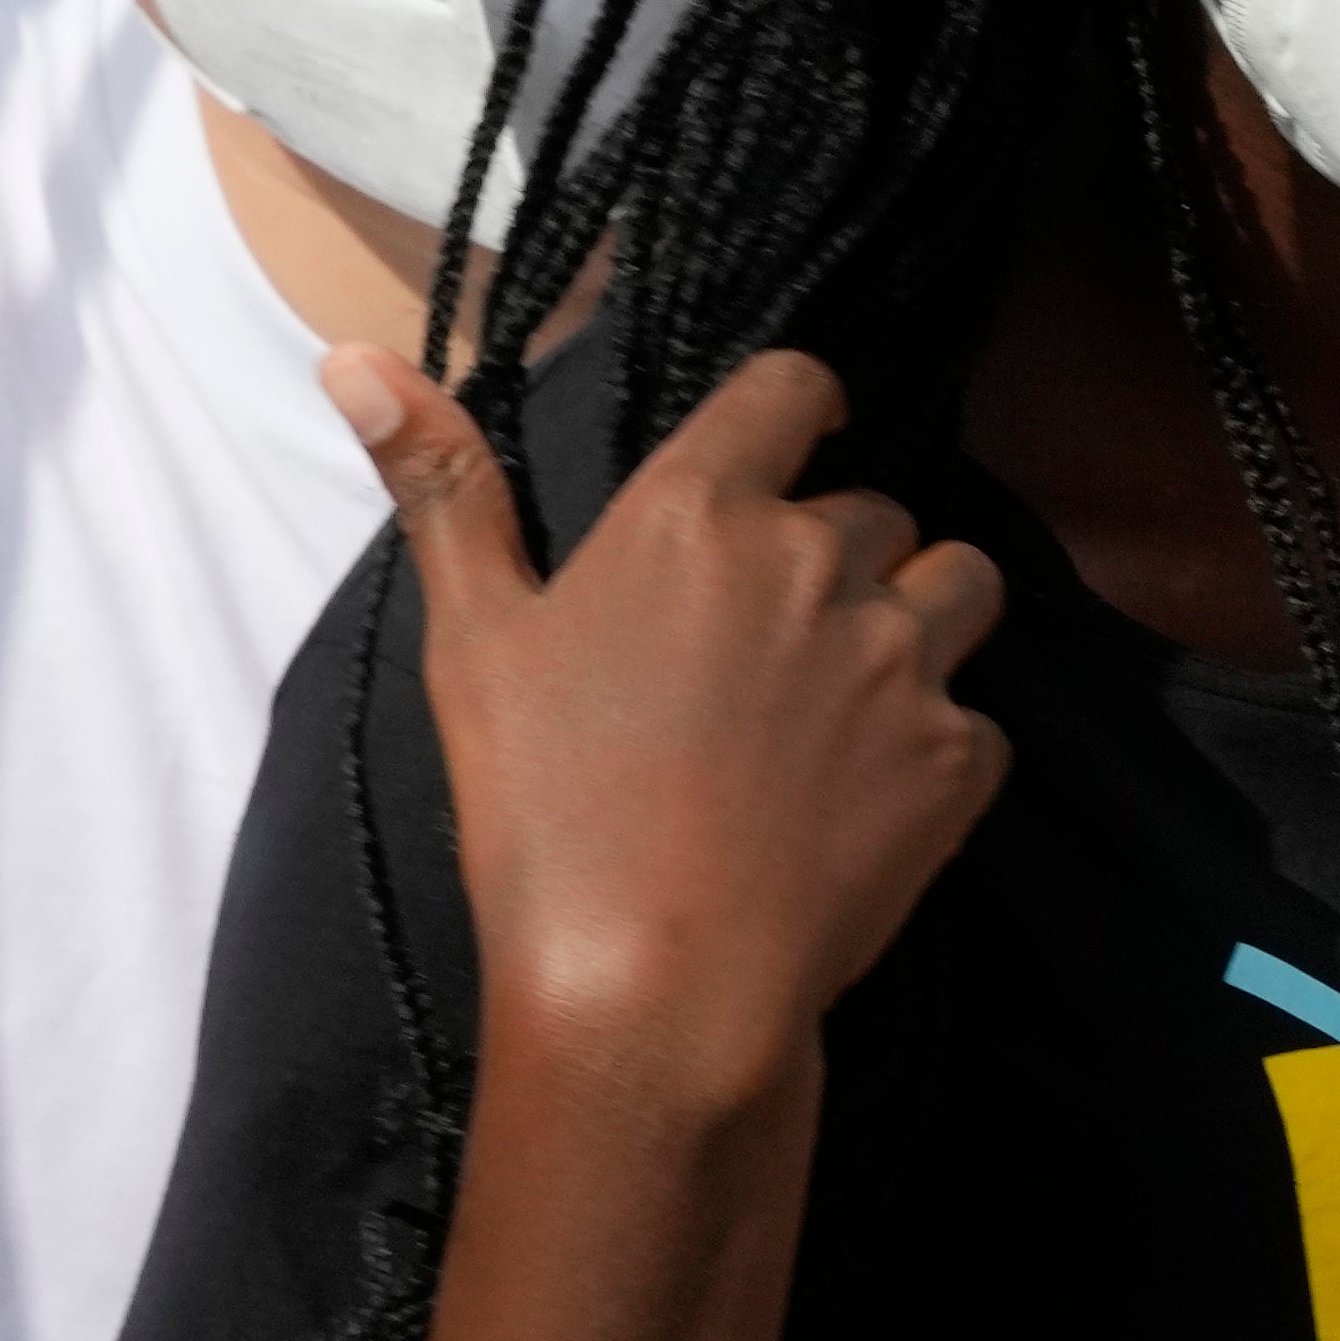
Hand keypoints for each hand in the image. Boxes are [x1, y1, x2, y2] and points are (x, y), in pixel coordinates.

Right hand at [343, 344, 1004, 1112]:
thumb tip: (358, 357)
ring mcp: (906, 661)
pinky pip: (980, 718)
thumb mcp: (473, 639)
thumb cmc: (544, 810)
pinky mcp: (960, 758)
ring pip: (960, 586)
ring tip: (844, 693)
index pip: (795, 387)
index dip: (799, 407)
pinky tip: (861, 796)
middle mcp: (821, 564)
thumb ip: (446, 487)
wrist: (654, 983)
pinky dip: (939, 745)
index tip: (790, 442)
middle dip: (836, 553)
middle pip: (874, 509)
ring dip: (923, 616)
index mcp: (702, 515)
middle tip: (768, 639)